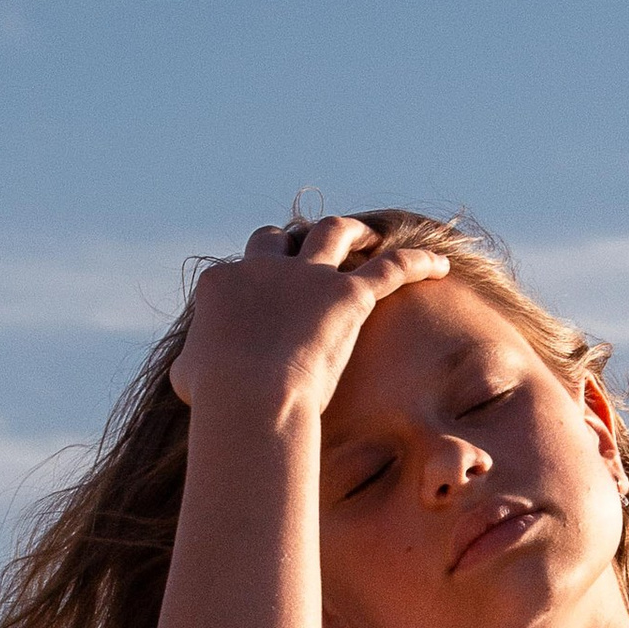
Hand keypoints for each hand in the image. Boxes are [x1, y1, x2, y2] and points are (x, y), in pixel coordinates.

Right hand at [168, 217, 449, 415]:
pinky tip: (440, 264)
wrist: (249, 393)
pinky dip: (417, 261)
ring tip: (369, 235)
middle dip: (292, 244)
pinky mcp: (349, 293)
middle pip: (278, 240)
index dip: (252, 285)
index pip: (238, 274)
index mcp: (223, 284)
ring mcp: (308, 277)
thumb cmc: (216, 397)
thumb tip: (195, 370)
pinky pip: (392, 267)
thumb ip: (195, 363)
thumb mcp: (188, 379)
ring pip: (334, 233)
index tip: (262, 305)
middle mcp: (264, 269)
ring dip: (352, 231)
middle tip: (307, 252)